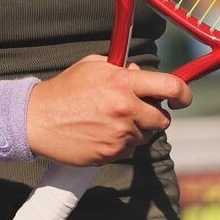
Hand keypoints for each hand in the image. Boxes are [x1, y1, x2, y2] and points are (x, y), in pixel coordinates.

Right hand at [27, 56, 191, 166]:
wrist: (37, 119)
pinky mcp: (112, 153)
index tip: (180, 98)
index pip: (171, 87)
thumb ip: (122, 69)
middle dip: (154, 114)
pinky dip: (121, 142)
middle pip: (162, 118)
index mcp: (122, 83)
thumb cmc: (65, 90)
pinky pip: (129, 149)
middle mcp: (125, 109)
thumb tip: (142, 74)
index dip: (183, 94)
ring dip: (135, 129)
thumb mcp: (92, 66)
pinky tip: (100, 132)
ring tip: (110, 120)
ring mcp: (119, 134)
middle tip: (135, 109)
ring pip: (146, 135)